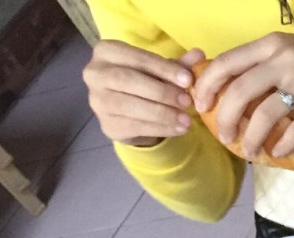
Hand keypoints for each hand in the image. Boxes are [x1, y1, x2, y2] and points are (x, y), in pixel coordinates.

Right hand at [84, 40, 203, 147]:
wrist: (131, 115)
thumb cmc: (145, 84)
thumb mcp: (162, 72)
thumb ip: (178, 65)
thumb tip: (199, 54)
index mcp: (106, 52)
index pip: (135, 57)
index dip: (162, 68)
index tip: (188, 80)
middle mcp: (94, 73)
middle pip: (126, 80)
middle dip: (160, 92)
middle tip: (187, 102)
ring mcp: (97, 101)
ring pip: (128, 105)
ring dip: (161, 113)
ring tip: (186, 119)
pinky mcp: (107, 125)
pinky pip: (134, 126)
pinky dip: (160, 128)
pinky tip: (178, 129)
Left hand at [192, 33, 293, 160]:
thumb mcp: (291, 48)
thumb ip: (264, 62)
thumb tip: (232, 87)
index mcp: (272, 45)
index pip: (227, 63)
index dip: (208, 86)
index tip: (202, 105)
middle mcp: (285, 61)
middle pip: (240, 92)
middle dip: (225, 119)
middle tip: (224, 136)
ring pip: (265, 115)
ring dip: (251, 138)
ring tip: (249, 151)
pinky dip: (283, 145)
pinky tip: (277, 152)